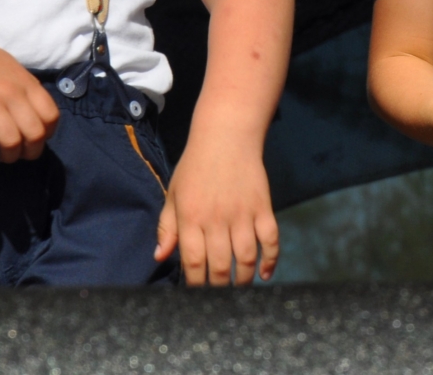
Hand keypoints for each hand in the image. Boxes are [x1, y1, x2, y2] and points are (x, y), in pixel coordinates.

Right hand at [0, 18, 60, 161]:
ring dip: (7, 156)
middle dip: (30, 152)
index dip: (47, 134)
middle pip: (35, 135)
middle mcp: (12, 93)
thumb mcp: (10, 67)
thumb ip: (24, 87)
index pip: (51, 116)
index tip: (35, 139)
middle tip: (18, 154)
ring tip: (0, 155)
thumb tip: (35, 111)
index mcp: (26, 82)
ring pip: (11, 142)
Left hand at [155, 139, 279, 285]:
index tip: (195, 295)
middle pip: (221, 266)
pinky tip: (265, 274)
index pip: (193, 263)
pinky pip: (271, 239)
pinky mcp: (263, 207)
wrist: (226, 135)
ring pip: (247, 258)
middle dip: (219, 288)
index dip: (195, 285)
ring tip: (239, 288)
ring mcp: (243, 214)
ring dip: (243, 279)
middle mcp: (217, 219)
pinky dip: (271, 260)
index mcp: (191, 217)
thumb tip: (160, 257)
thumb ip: (167, 227)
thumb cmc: (195, 166)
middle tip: (218, 296)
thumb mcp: (174, 194)